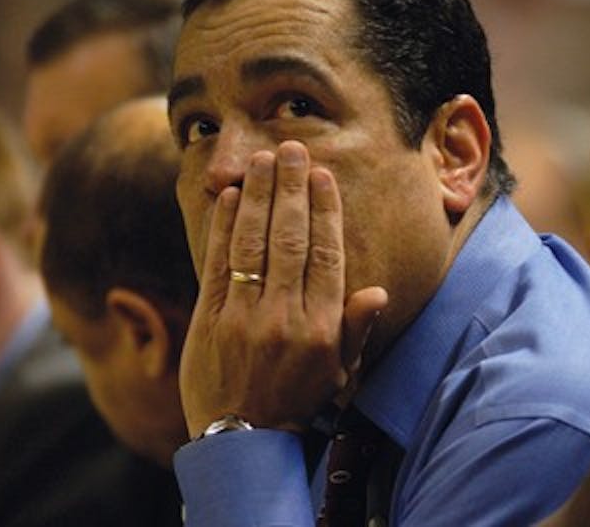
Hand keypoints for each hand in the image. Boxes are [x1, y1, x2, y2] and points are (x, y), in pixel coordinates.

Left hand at [179, 140, 386, 437]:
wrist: (241, 440)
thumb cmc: (297, 399)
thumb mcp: (339, 371)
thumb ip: (355, 328)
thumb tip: (378, 291)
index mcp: (321, 328)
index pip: (326, 256)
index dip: (324, 212)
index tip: (323, 176)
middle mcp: (285, 318)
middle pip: (289, 240)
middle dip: (291, 189)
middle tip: (292, 148)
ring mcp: (244, 318)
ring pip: (253, 244)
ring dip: (257, 196)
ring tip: (262, 159)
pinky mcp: (210, 320)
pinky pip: (218, 264)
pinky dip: (223, 227)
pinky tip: (229, 196)